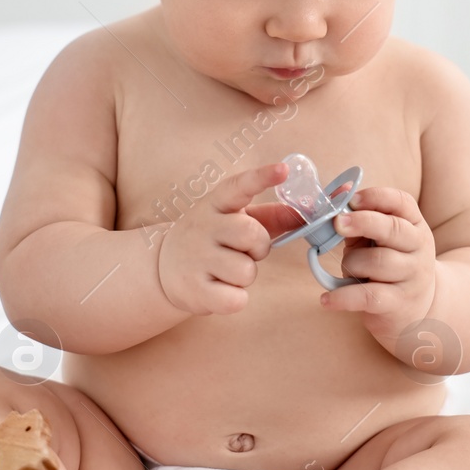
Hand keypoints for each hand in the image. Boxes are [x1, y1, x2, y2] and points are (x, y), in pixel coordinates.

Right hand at [157, 161, 289, 316]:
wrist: (162, 267)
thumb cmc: (211, 240)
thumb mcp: (234, 220)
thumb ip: (271, 216)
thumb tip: (307, 211)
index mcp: (216, 205)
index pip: (239, 186)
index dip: (262, 177)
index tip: (283, 170)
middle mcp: (203, 227)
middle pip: (251, 234)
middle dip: (258, 248)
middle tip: (243, 251)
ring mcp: (196, 258)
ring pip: (246, 271)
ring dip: (245, 276)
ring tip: (225, 271)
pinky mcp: (194, 289)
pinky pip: (236, 299)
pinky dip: (235, 299)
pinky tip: (219, 290)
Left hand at [320, 186, 436, 336]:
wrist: (417, 308)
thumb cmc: (389, 266)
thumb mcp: (379, 240)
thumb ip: (358, 221)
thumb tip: (336, 196)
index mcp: (414, 225)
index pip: (401, 202)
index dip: (376, 197)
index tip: (351, 200)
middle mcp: (418, 248)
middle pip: (392, 229)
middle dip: (362, 222)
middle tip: (337, 224)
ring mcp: (412, 276)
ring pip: (377, 261)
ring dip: (352, 263)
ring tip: (348, 269)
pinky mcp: (398, 303)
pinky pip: (367, 296)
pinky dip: (343, 297)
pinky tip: (327, 299)